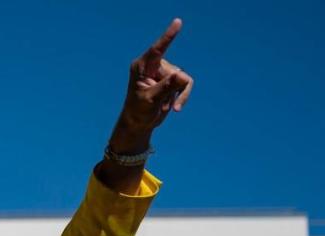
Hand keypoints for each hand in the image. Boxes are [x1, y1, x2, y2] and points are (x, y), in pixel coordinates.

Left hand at [115, 18, 193, 142]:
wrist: (138, 123)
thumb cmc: (138, 111)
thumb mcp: (151, 100)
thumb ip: (166, 87)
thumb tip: (182, 76)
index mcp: (142, 67)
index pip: (157, 49)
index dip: (168, 36)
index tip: (177, 23)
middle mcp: (152, 66)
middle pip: (175, 71)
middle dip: (175, 89)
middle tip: (164, 104)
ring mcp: (162, 72)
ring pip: (183, 78)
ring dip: (179, 95)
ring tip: (164, 106)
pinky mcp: (170, 80)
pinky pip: (185, 84)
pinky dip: (182, 96)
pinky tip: (172, 107)